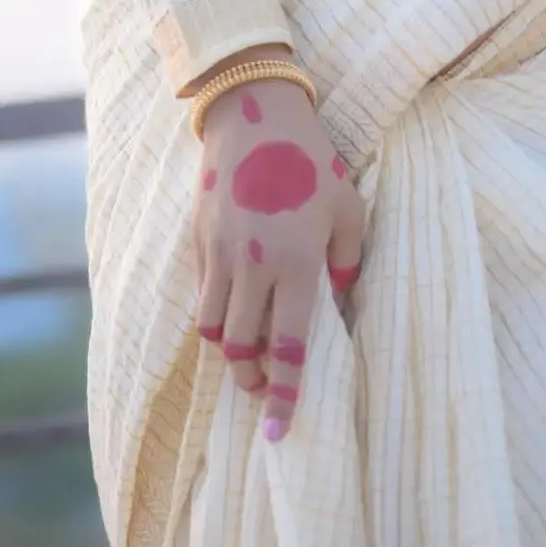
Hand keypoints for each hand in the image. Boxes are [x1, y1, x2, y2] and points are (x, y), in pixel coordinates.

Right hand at [192, 74, 364, 443]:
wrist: (254, 115)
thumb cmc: (311, 161)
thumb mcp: (347, 209)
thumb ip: (347, 260)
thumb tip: (338, 299)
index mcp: (295, 264)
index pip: (287, 347)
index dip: (284, 394)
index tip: (280, 431)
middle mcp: (252, 266)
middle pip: (239, 347)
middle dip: (250, 379)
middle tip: (262, 388)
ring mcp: (219, 253)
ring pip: (210, 327)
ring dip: (226, 350)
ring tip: (244, 352)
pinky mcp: (198, 238)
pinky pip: (200, 291)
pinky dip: (212, 310)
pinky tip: (229, 305)